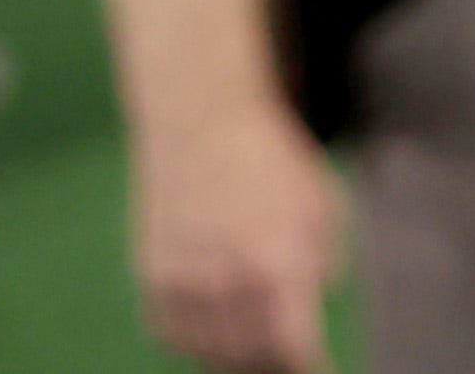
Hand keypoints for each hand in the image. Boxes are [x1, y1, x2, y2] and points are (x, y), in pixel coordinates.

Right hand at [132, 99, 344, 369]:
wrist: (202, 125)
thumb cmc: (275, 161)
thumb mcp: (324, 205)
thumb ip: (324, 263)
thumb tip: (313, 304)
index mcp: (277, 265)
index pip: (292, 347)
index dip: (308, 367)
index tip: (319, 369)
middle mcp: (226, 283)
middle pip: (248, 358)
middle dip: (273, 366)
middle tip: (288, 362)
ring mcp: (181, 283)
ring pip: (207, 352)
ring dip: (234, 359)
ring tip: (254, 354)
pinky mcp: (150, 277)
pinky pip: (171, 334)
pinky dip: (193, 342)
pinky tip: (213, 333)